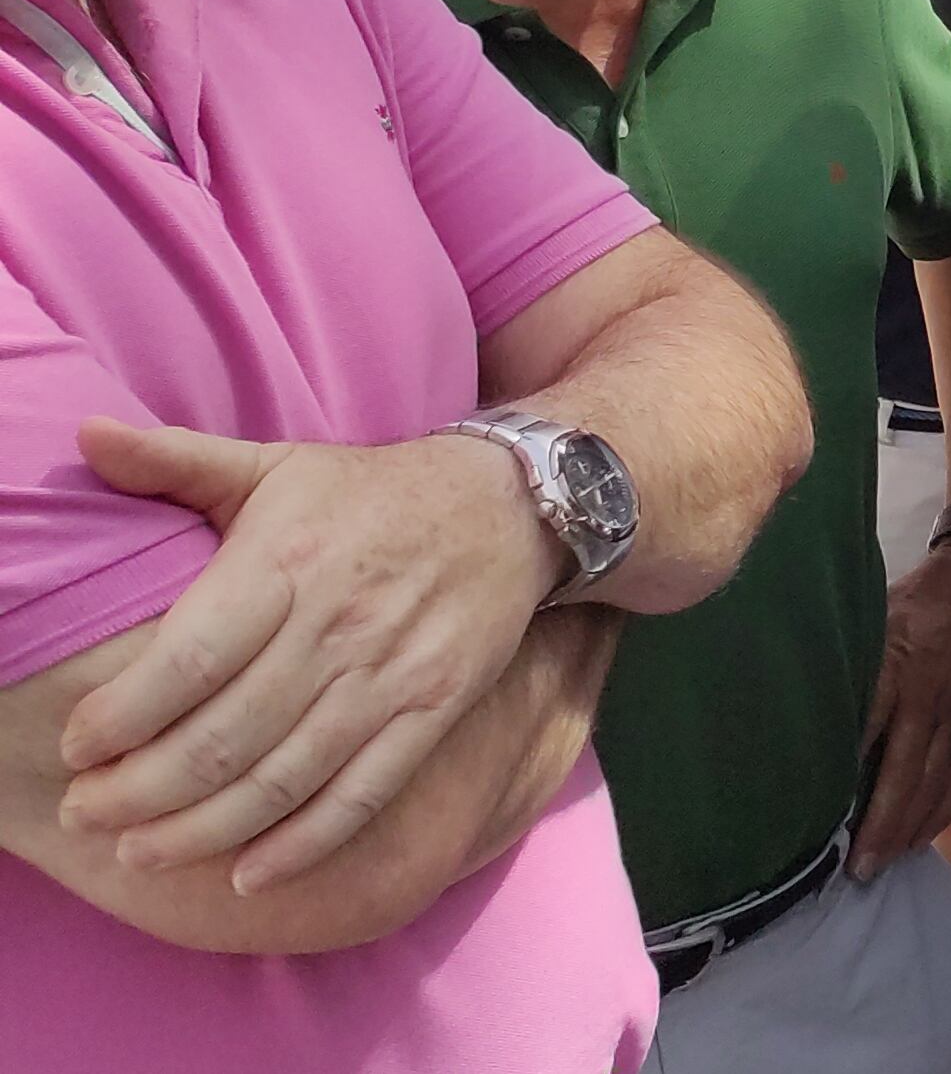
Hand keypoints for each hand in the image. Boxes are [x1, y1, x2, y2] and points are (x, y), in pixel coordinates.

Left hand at [57, 421, 559, 889]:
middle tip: (85, 814)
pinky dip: (304, 844)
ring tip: (141, 852)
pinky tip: (248, 877)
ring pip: (285, 777)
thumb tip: (84, 436)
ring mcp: (393, 674)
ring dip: (203, 830)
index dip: (120, 716)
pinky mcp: (436, 710)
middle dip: (141, 791)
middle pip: (225, 736)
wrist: (515, 505)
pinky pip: (364, 793)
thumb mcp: (279, 464)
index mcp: (289, 562)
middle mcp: (339, 625)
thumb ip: (177, 460)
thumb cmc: (373, 492)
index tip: (74, 747)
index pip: (186, 660)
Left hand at [853, 540, 950, 874]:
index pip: (868, 738)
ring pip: (938, 783)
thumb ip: (849, 668)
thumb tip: (808, 713)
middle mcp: (931, 700)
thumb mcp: (872, 620)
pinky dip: (945, 809)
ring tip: (887, 862)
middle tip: (858, 870)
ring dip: (913, 828)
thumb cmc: (920, 597)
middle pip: (907, 776)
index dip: (848, 786)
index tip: (826, 824)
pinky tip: (927, 833)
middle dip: (883, 828)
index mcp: (897, 671)